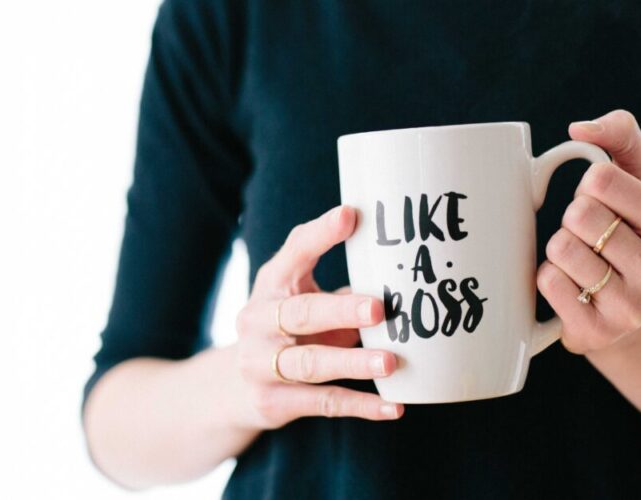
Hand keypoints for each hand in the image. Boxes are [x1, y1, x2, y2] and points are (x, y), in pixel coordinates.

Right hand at [231, 205, 403, 428]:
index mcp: (271, 284)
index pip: (294, 253)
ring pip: (310, 363)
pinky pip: (323, 403)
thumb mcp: (302, 298)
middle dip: (341, 310)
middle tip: (379, 308)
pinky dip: (361, 406)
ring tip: (390, 362)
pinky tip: (394, 407)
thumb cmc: (289, 330)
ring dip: (353, 362)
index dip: (321, 234)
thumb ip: (342, 287)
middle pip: (301, 313)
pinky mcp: (273, 402)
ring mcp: (260, 364)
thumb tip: (406, 274)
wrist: (234, 387)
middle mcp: (258, 321)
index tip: (350, 216)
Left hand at [536, 110, 640, 353]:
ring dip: (559, 249)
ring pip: (561, 249)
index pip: (601, 180)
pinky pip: (548, 283)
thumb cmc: (625, 229)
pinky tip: (571, 287)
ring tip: (581, 262)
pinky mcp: (597, 334)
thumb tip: (580, 129)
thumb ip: (620, 134)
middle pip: (579, 215)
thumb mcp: (635, 177)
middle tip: (589, 236)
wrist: (622, 309)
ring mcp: (632, 310)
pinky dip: (547, 277)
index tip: (602, 202)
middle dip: (572, 219)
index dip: (589, 186)